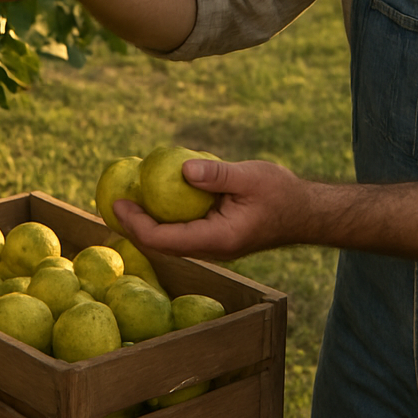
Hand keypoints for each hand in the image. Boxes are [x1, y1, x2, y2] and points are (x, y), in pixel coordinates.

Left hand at [112, 159, 307, 261]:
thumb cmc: (282, 193)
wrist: (306, 213)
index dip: (137, 224)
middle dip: (133, 226)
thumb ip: (217, 174)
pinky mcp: (216, 237)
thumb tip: (182, 169)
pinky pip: (182, 231)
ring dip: (146, 223)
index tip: (119, 203)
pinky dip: (164, 218)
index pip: (165, 240)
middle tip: (111, 202)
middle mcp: (212, 248)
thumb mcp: (250, 176)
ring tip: (125, 200)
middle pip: (161, 245)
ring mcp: (214, 246)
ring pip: (171, 241)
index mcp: (218, 238)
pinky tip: (155, 199)